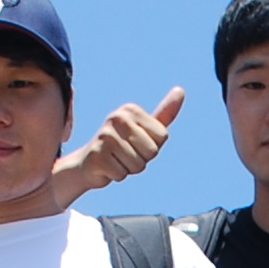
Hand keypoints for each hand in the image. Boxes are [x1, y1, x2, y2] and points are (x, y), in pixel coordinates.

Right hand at [57, 86, 185, 196]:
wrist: (88, 163)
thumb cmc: (122, 147)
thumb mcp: (145, 130)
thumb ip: (164, 114)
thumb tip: (180, 91)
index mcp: (130, 110)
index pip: (162, 137)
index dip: (152, 147)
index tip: (136, 144)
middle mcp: (117, 118)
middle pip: (152, 151)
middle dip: (142, 159)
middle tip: (126, 154)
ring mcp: (105, 136)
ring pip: (138, 164)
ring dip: (129, 169)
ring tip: (117, 160)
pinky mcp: (98, 155)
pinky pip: (122, 174)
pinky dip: (117, 175)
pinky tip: (108, 167)